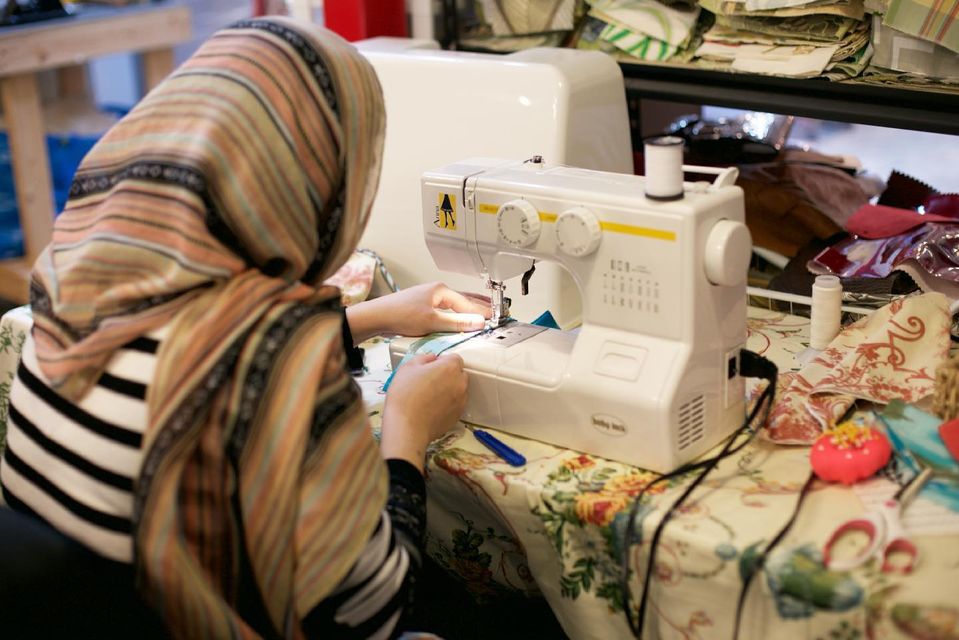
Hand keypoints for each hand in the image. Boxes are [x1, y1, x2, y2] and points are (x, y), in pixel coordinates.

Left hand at [345, 282, 489, 343]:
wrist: (377, 317)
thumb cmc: (401, 315)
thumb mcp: (433, 321)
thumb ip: (457, 322)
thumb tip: (478, 321)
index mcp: (441, 290)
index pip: (468, 302)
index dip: (483, 311)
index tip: (496, 318)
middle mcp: (436, 291)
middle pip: (464, 298)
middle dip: (481, 304)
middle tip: (497, 309)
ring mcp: (429, 297)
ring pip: (456, 302)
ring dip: (470, 306)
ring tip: (484, 309)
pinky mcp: (423, 306)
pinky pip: (447, 308)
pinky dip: (457, 311)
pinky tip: (459, 315)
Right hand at [380, 353, 467, 471]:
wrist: (407, 426)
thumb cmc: (405, 394)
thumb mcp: (408, 367)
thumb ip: (424, 358)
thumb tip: (432, 359)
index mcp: (450, 367)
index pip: (454, 358)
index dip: (441, 361)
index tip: (429, 368)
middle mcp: (460, 383)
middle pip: (458, 373)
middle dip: (447, 375)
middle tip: (429, 382)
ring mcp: (462, 400)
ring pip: (458, 389)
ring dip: (448, 389)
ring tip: (429, 397)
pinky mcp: (458, 415)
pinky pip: (456, 404)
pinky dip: (448, 403)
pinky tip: (432, 408)